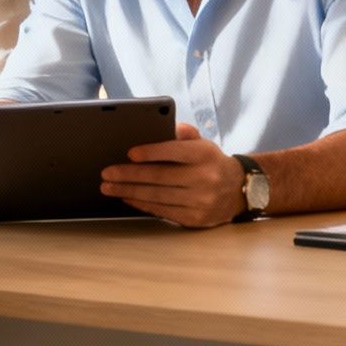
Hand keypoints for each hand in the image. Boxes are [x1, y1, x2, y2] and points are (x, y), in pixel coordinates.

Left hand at [100, 122, 245, 228]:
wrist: (238, 190)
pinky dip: (141, 204)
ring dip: (128, 192)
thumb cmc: (210, 162)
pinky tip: (127, 198)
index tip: (130, 153)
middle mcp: (203, 178)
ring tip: (108, 187)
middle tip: (107, 173)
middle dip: (129, 175)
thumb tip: (163, 127)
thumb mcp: (203, 143)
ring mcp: (199, 201)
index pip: (174, 152)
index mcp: (204, 154)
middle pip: (160, 177)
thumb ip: (183, 133)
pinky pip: (162, 211)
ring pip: (157, 196)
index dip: (151, 152)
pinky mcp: (194, 218)